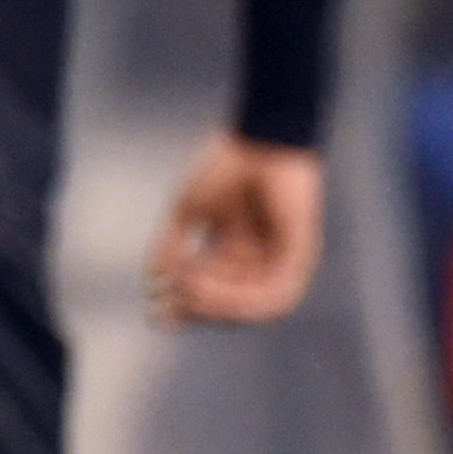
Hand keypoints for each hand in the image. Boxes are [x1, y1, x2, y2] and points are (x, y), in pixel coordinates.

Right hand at [147, 134, 325, 325]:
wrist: (258, 137)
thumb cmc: (226, 165)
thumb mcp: (188, 211)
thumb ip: (171, 247)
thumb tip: (152, 280)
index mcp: (234, 248)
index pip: (212, 289)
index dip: (184, 307)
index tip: (154, 315)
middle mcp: (259, 258)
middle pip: (231, 303)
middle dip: (199, 309)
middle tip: (171, 303)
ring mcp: (281, 257)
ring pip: (254, 306)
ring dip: (219, 307)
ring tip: (190, 293)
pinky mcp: (300, 253)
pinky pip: (277, 295)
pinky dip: (243, 300)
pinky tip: (210, 289)